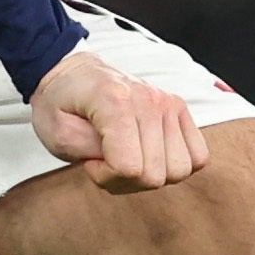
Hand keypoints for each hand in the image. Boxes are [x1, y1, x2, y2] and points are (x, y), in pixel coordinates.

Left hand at [30, 51, 208, 191]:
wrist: (72, 74)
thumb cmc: (60, 103)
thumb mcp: (56, 132)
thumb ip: (86, 151)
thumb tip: (123, 164)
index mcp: (114, 101)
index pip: (128, 167)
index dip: (106, 177)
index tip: (90, 164)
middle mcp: (149, 100)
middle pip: (155, 176)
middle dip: (125, 181)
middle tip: (105, 162)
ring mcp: (168, 103)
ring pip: (179, 171)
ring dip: (150, 176)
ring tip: (126, 158)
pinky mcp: (180, 109)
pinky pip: (198, 157)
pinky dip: (174, 165)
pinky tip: (149, 155)